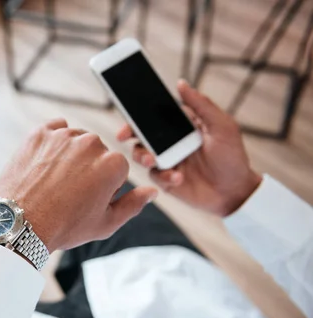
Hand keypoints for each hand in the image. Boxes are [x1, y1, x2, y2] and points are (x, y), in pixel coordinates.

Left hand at [0, 119, 157, 251]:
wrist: (20, 223)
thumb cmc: (64, 226)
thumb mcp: (105, 223)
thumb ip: (133, 204)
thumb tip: (152, 190)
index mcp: (113, 164)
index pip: (117, 168)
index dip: (104, 186)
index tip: (87, 199)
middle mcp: (91, 144)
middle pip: (97, 152)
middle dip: (88, 168)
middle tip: (69, 192)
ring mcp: (64, 136)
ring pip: (76, 140)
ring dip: (70, 154)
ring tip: (55, 181)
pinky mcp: (40, 133)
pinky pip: (55, 128)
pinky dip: (53, 141)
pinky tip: (47, 162)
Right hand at [117, 80, 261, 216]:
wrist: (235, 193)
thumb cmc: (232, 158)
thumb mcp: (221, 127)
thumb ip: (201, 105)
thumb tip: (181, 83)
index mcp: (182, 127)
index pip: (156, 116)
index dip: (140, 114)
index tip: (129, 114)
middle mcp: (171, 143)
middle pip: (142, 135)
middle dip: (130, 134)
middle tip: (124, 136)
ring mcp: (167, 161)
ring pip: (142, 155)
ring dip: (143, 156)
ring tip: (153, 160)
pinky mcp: (166, 180)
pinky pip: (154, 176)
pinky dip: (163, 176)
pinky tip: (178, 177)